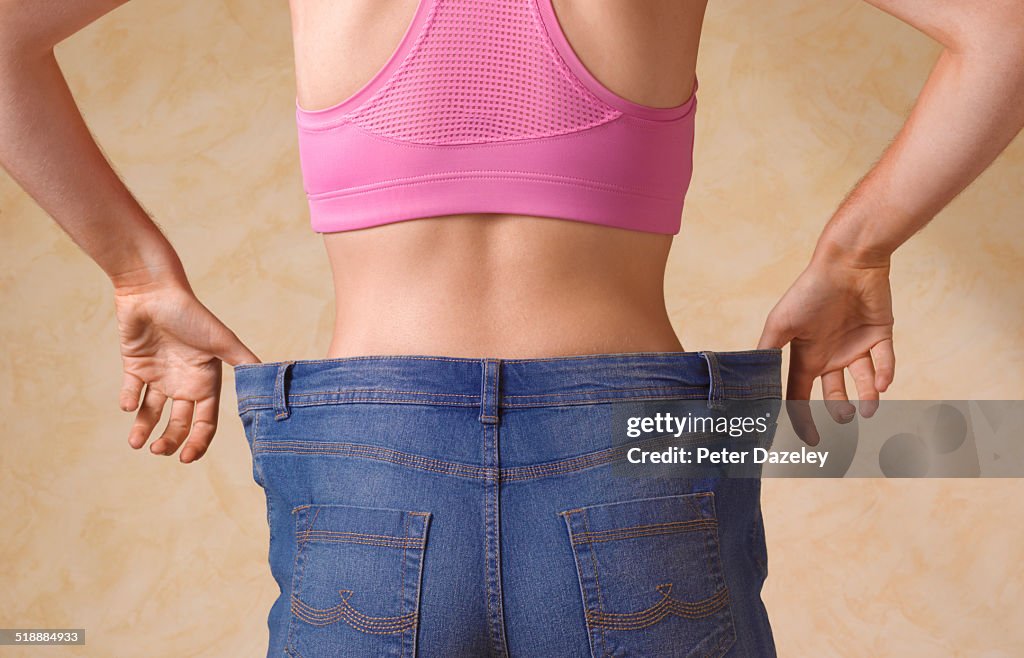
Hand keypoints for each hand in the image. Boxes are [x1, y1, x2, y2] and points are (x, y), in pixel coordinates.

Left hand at [113, 278, 260, 462]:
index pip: (205, 421)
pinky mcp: (135, 366)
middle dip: (170, 440)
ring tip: (136, 443)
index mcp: (205, 381)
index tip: (186, 458)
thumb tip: (270, 379)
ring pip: (151, 412)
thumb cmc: (191, 314)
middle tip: (158, 450)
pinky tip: (128, 405)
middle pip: (178, 423)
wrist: (153, 291)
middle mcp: (183, 382)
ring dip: (144, 429)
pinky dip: (128, 402)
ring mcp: (159, 375)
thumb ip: (243, 361)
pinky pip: (130, 392)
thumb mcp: (222, 340)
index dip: (198, 441)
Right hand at [757, 246, 895, 444]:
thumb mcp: (780, 324)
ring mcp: (856, 345)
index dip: (802, 417)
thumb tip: (751, 384)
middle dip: (840, 410)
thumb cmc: (809, 292)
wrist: (847, 264)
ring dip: (867, 398)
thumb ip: (768, 353)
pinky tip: (881, 383)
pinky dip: (884, 375)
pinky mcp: (880, 334)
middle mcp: (830, 354)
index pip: (799, 393)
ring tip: (868, 407)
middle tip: (846, 417)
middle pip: (834, 393)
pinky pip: (885, 361)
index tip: (810, 440)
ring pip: (863, 382)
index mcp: (805, 355)